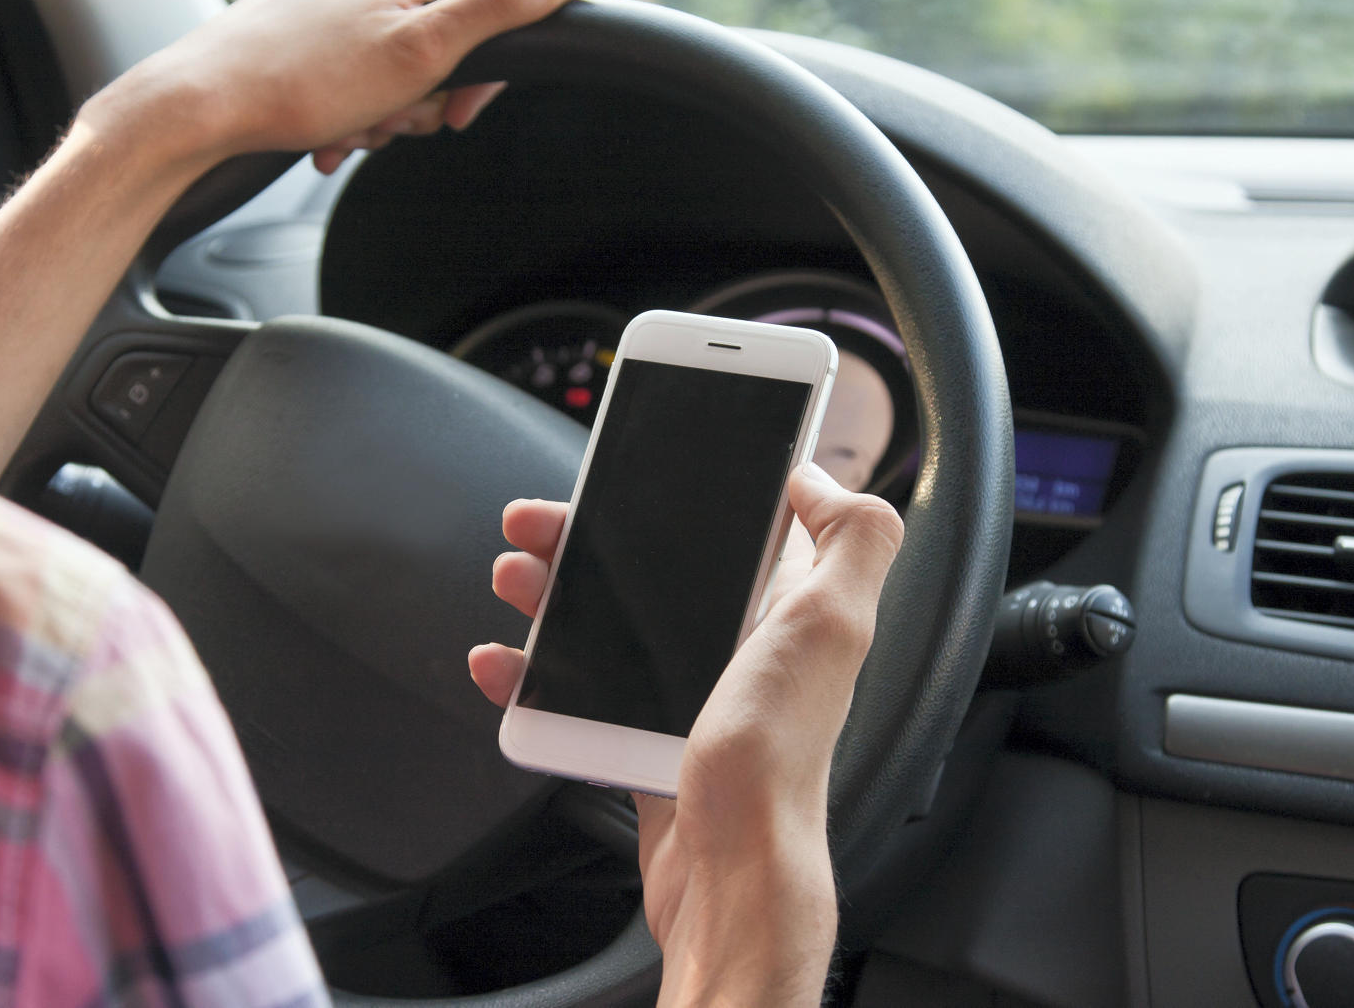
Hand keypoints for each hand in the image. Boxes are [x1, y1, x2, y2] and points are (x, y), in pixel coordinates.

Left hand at [85, 0, 593, 173]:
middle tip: (389, 121)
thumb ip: (503, 5)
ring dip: (386, 111)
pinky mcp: (302, 19)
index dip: (481, 76)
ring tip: (350, 128)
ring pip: (399, 61)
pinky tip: (329, 131)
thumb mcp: (424, 51)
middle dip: (424, 97)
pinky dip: (351, 107)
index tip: (452, 115)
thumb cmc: (306, 83)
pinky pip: (355, 67)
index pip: (493, 10)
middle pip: (445, 39)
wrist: (203, 106)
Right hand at [471, 464, 903, 1005]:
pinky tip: (503, 665)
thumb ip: (851, 540)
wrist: (729, 875)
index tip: (616, 478)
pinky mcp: (644, 742)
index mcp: (784, 610)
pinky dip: (534, 677)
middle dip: (585, 543)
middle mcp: (739, 649)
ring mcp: (688, 697)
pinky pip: (579, 695)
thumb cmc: (776, 755)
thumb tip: (820, 479)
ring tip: (513, 580)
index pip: (724, 530)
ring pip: (606, 627)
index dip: (669, 498)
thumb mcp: (833, 624)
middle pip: (650, 573)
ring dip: (550, 597)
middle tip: (535, 527)